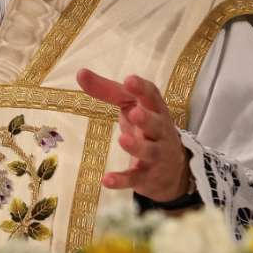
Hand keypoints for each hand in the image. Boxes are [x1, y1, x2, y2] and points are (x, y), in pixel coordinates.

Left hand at [76, 69, 191, 201]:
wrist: (172, 171)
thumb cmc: (146, 129)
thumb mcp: (130, 107)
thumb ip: (107, 90)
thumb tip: (81, 73)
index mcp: (155, 110)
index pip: (152, 96)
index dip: (142, 88)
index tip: (129, 80)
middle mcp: (160, 132)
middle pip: (156, 124)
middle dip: (147, 119)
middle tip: (135, 113)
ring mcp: (156, 155)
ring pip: (149, 151)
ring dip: (137, 146)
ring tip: (123, 140)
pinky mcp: (147, 177)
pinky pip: (135, 179)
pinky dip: (122, 180)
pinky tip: (107, 180)